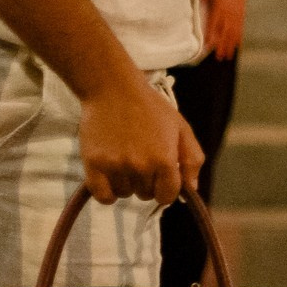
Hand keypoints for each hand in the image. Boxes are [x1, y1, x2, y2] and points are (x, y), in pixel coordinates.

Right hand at [77, 74, 198, 204]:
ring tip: (125, 160)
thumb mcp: (181, 128)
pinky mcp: (93, 164)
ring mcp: (116, 166)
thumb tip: (191, 189)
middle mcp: (141, 166)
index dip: (166, 189)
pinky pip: (103, 196)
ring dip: (126, 184)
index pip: (168, 195)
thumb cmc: (151, 108)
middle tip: (141, 160)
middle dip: (147, 182)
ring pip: (125, 194)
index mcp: (165, 159)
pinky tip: (111, 177)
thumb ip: (192, 159)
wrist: (114, 89)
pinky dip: (107, 193)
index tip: (161, 179)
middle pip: (146, 195)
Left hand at [201, 0, 250, 59]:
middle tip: (218, 57)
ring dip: (229, 46)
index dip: (211, 35)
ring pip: (233, 34)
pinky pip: (240, 30)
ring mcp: (236, 16)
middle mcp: (229, 14)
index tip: (207, 46)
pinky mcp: (241, 16)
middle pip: (225, 33)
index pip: (214, 24)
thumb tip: (192, 5)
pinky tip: (236, 48)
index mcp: (220, 7)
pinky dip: (238, 40)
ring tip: (227, 57)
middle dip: (221, 46)